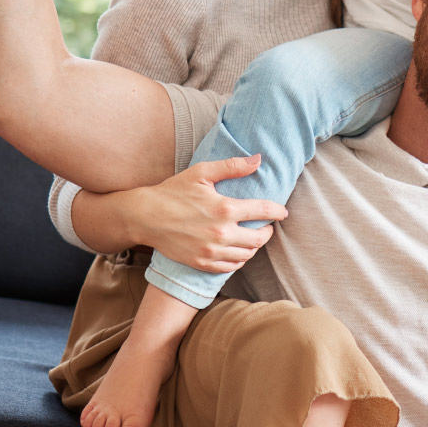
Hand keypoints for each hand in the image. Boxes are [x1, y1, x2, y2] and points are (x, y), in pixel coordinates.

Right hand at [127, 155, 286, 273]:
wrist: (145, 216)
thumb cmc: (174, 191)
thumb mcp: (202, 172)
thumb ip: (232, 166)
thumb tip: (258, 159)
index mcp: (224, 209)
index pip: (263, 211)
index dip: (277, 211)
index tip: (282, 212)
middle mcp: (220, 233)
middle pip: (259, 239)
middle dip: (268, 231)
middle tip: (268, 225)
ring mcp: (211, 251)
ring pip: (246, 255)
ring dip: (255, 246)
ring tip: (254, 237)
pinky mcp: (201, 263)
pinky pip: (230, 267)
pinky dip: (240, 259)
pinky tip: (239, 250)